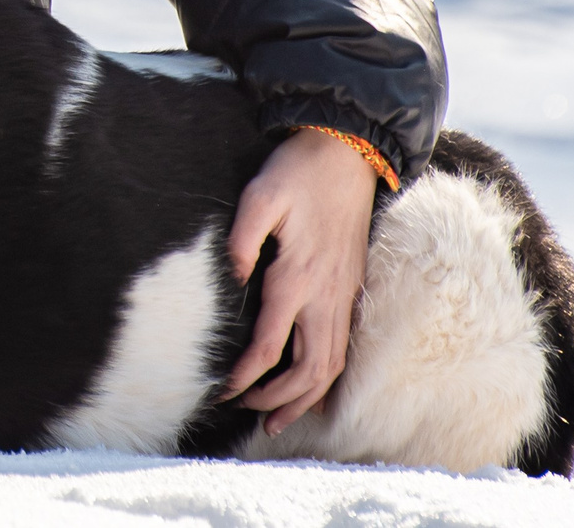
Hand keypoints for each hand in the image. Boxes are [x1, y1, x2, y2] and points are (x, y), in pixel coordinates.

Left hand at [220, 127, 378, 435]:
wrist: (348, 154)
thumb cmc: (298, 172)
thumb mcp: (259, 196)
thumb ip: (241, 239)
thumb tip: (233, 278)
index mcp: (297, 278)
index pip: (272, 345)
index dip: (247, 375)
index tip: (224, 390)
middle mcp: (324, 296)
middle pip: (307, 370)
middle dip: (277, 400)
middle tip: (246, 412)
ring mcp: (342, 295)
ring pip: (330, 366)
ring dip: (304, 398)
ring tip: (278, 419)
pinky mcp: (349, 289)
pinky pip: (342, 348)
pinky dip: (326, 378)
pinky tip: (311, 388)